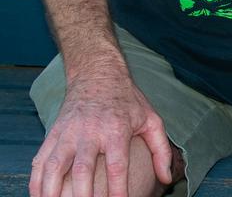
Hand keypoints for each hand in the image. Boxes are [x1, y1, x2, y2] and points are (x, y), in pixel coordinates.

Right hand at [29, 65, 173, 196]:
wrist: (97, 74)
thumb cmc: (127, 101)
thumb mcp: (151, 119)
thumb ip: (161, 150)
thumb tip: (167, 178)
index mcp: (117, 129)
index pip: (117, 166)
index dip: (118, 189)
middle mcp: (91, 132)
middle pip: (83, 169)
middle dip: (83, 195)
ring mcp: (68, 133)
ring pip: (56, 166)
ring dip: (52, 191)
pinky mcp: (53, 134)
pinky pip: (40, 161)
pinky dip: (36, 182)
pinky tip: (39, 196)